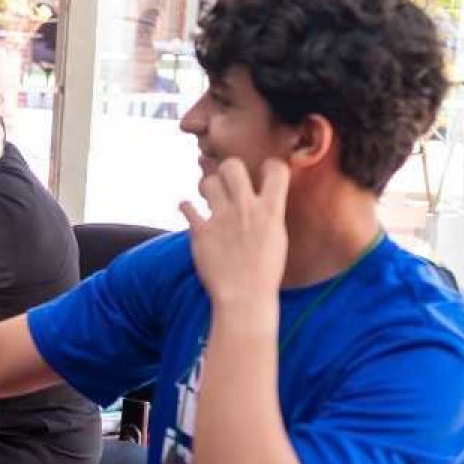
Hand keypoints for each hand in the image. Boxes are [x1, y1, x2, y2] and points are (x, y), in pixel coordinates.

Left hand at [180, 157, 289, 308]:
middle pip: (232, 166)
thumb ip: (268, 214)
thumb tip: (261, 198)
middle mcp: (245, 208)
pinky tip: (189, 211)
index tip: (263, 172)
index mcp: (271, 211)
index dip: (269, 165)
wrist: (245, 297)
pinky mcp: (200, 232)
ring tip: (208, 197)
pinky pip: (186, 207)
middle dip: (228, 168)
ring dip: (206, 186)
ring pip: (207, 182)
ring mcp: (221, 218)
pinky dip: (186, 207)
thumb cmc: (265, 272)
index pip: (275, 169)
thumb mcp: (277, 238)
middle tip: (227, 182)